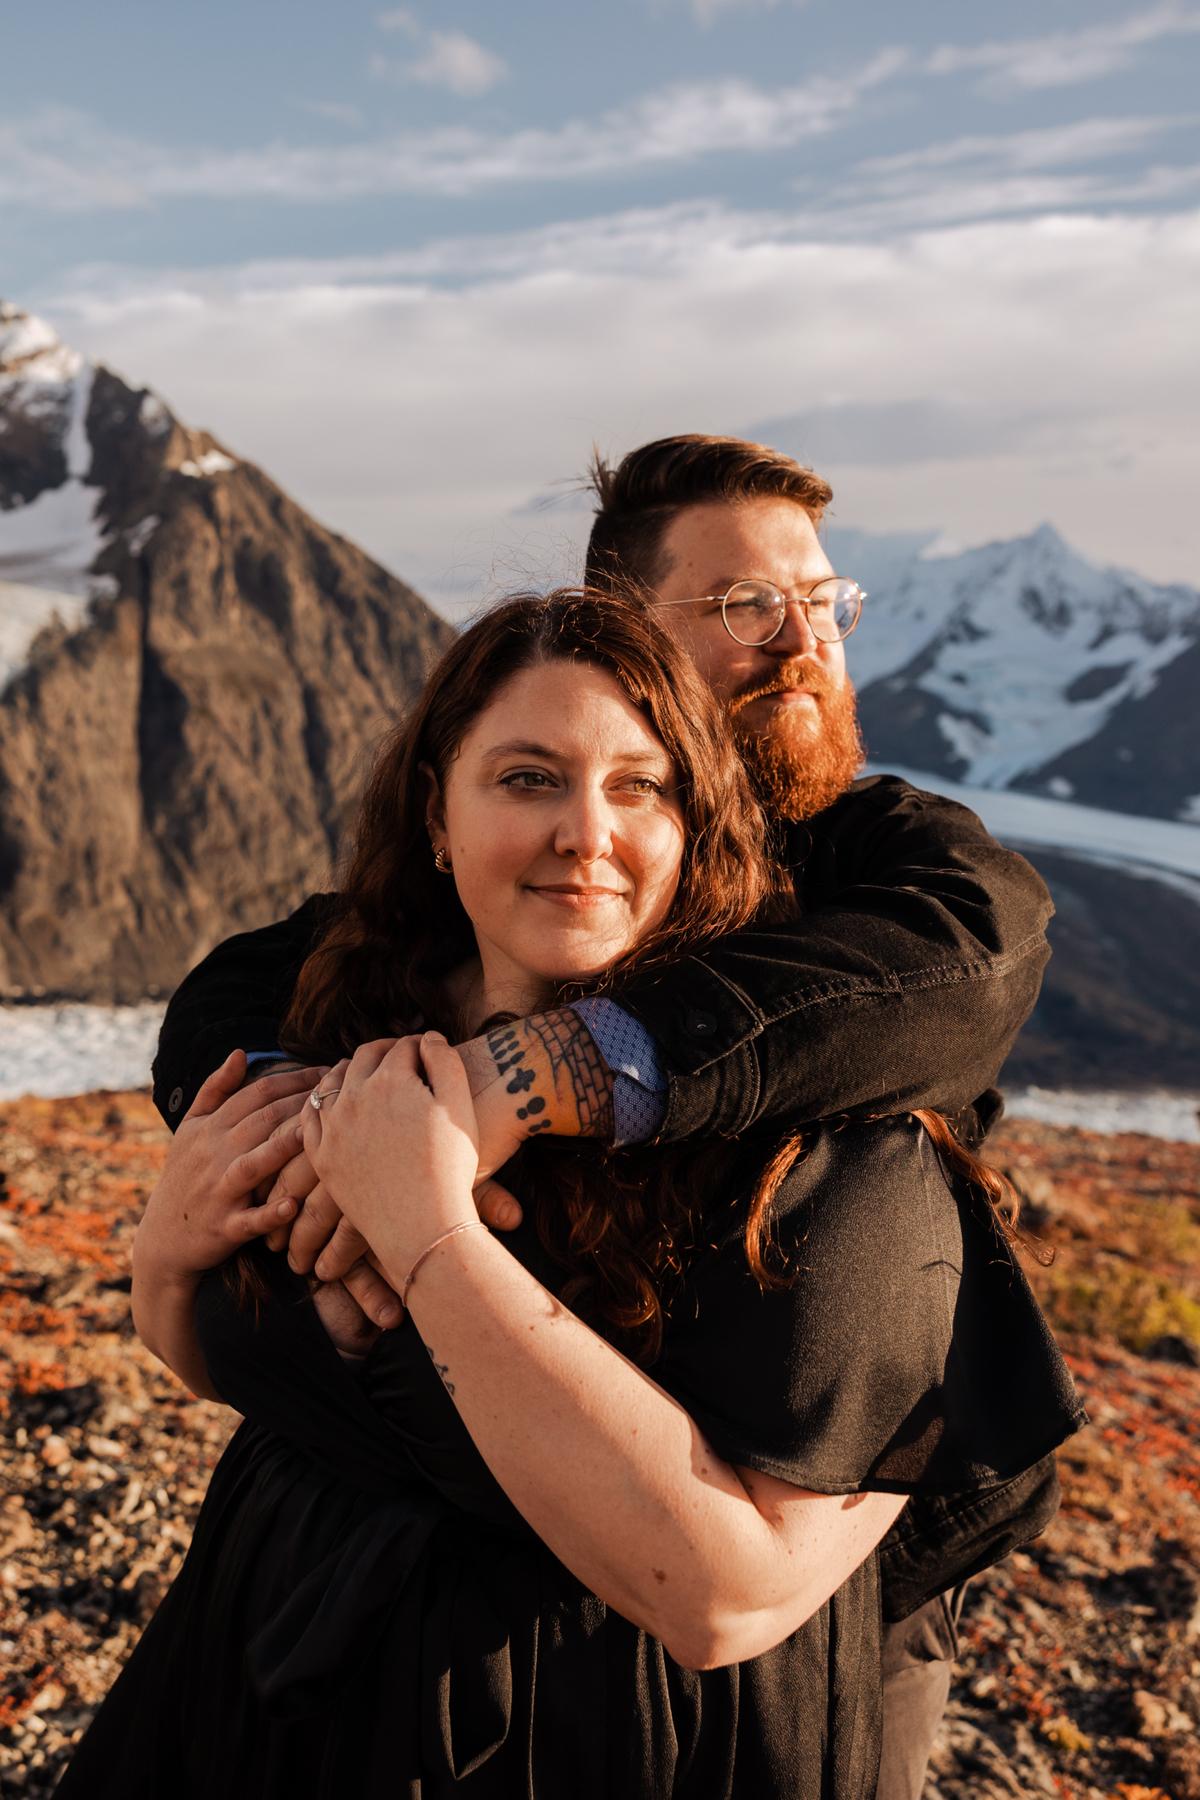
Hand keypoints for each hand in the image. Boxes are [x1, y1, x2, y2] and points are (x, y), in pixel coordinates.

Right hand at [137, 1051, 323, 1279]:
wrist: (162, 1238)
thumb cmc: (185, 1176)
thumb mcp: (190, 1129)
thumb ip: (215, 1089)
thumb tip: (240, 1052)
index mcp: (210, 1128)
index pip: (256, 1094)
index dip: (293, 1078)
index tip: (327, 1072)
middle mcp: (213, 1155)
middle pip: (260, 1122)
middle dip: (299, 1104)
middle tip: (337, 1093)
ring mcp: (219, 1192)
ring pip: (252, 1165)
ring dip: (281, 1149)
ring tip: (311, 1134)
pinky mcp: (224, 1228)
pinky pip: (249, 1220)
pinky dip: (269, 1214)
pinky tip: (292, 1206)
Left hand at [304, 1033, 479, 1279]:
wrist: (423, 1226)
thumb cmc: (449, 1167)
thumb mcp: (459, 1106)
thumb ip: (445, 1060)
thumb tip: (428, 1037)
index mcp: (391, 1080)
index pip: (404, 1046)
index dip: (420, 1045)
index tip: (429, 1050)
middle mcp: (354, 1097)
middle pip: (365, 1056)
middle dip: (385, 1050)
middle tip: (400, 1056)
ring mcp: (333, 1127)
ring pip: (331, 1082)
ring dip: (349, 1070)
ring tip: (365, 1073)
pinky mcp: (322, 1156)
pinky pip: (309, 1117)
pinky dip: (319, 1102)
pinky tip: (332, 1104)